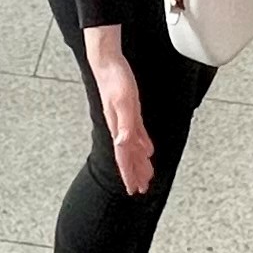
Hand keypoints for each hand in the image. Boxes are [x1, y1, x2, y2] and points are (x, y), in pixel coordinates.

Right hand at [86, 24, 156, 195]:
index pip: (124, 157)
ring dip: (138, 162)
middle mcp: (120, 127)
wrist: (107, 63)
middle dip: (135, 173)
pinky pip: (136, 134)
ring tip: (146, 175)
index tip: (134, 189)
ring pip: (132, 147)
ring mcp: (123, 120)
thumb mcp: (124, 102)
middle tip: (142, 189)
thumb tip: (124, 145)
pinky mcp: (128, 111)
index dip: (129, 174)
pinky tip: (146, 150)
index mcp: (119, 128)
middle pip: (128, 156)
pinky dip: (142, 145)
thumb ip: (126, 125)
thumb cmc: (115, 80)